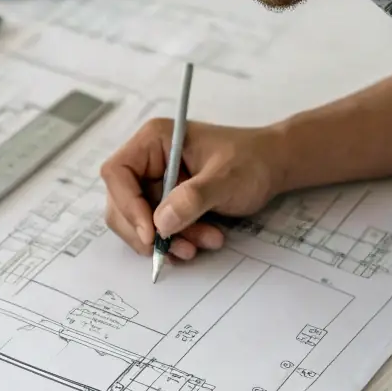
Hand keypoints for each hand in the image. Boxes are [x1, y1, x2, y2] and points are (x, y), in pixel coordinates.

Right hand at [100, 118, 284, 261]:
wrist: (274, 168)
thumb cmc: (252, 161)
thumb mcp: (225, 179)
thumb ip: (192, 199)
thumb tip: (161, 223)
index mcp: (154, 140)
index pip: (118, 173)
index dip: (127, 205)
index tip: (151, 233)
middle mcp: (147, 160)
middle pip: (121, 202)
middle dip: (148, 231)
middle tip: (177, 249)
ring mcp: (155, 182)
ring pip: (139, 222)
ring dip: (167, 240)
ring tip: (203, 243)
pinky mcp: (166, 202)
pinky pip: (158, 229)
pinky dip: (177, 241)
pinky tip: (204, 241)